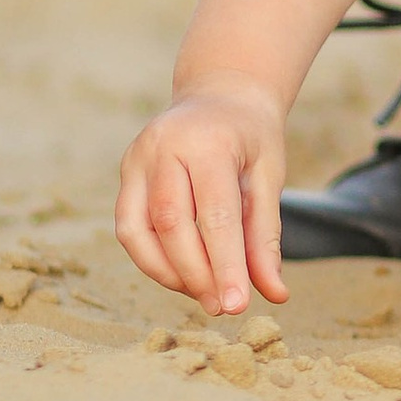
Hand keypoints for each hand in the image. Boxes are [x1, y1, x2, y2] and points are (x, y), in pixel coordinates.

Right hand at [115, 73, 287, 314]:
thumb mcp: (269, 176)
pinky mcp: (125, 172)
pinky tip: (182, 273)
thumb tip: (275, 294)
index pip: (215, 215)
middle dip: (196, 275)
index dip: (226, 265)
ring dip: (168, 273)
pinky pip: (129, 227)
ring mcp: (136, 158)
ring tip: (203, 293)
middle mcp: (163, 146)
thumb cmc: (251, 137)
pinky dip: (153, 259)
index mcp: (208, 142)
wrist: (220, 93)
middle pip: (171, 225)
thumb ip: (265, 236)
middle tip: (222, 307)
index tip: (237, 306)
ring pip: (137, 232)